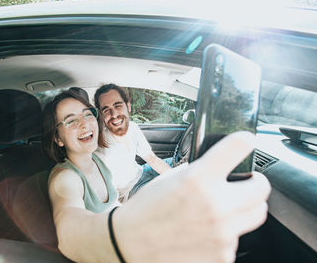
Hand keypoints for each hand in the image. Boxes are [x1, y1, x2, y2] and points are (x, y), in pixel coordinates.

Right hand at [113, 131, 270, 262]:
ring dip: (241, 210)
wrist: (130, 245)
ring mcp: (223, 234)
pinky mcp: (223, 256)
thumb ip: (198, 171)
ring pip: (254, 216)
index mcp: (199, 179)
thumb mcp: (169, 179)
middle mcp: (216, 205)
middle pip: (262, 189)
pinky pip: (237, 239)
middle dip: (255, 183)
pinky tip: (205, 233)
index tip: (246, 143)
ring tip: (218, 212)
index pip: (239, 147)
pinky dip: (226, 234)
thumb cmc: (145, 212)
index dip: (245, 141)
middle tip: (245, 184)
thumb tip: (219, 168)